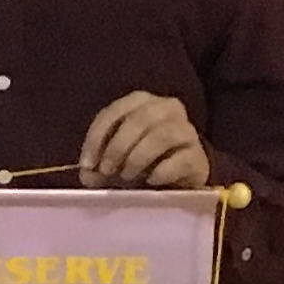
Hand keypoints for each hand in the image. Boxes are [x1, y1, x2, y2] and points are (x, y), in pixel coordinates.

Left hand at [79, 91, 211, 189]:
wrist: (181, 177)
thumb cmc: (144, 162)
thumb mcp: (116, 161)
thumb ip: (98, 166)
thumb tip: (86, 175)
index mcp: (142, 103)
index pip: (115, 111)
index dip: (97, 137)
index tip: (87, 164)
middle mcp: (167, 108)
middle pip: (139, 119)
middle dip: (117, 147)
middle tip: (107, 171)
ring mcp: (186, 130)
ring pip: (161, 135)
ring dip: (137, 158)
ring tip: (127, 176)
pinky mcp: (197, 155)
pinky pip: (180, 160)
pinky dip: (161, 172)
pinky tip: (151, 180)